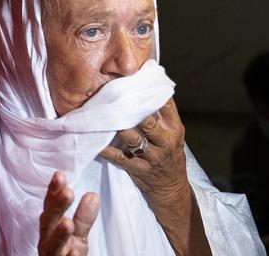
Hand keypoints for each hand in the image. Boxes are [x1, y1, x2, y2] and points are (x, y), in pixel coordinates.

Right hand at [38, 171, 99, 255]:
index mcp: (50, 230)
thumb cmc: (66, 255)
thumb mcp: (77, 235)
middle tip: (67, 191)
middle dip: (56, 208)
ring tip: (68, 223)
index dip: (53, 192)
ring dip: (59, 234)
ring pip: (52, 247)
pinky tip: (76, 252)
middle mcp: (47, 243)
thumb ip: (83, 217)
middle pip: (47, 223)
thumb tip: (93, 195)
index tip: (59, 175)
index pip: (49, 208)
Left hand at [100, 98, 210, 255]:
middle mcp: (165, 142)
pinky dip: (104, 149)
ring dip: (116, 126)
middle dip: (129, 108)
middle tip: (112, 94)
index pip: (165, 104)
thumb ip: (162, 115)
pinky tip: (93, 139)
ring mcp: (152, 157)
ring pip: (132, 138)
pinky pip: (118, 157)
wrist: (172, 191)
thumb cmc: (170, 157)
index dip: (150, 90)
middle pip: (147, 121)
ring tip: (101, 112)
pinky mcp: (138, 170)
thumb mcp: (173, 135)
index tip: (134, 78)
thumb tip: (148, 85)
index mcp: (175, 129)